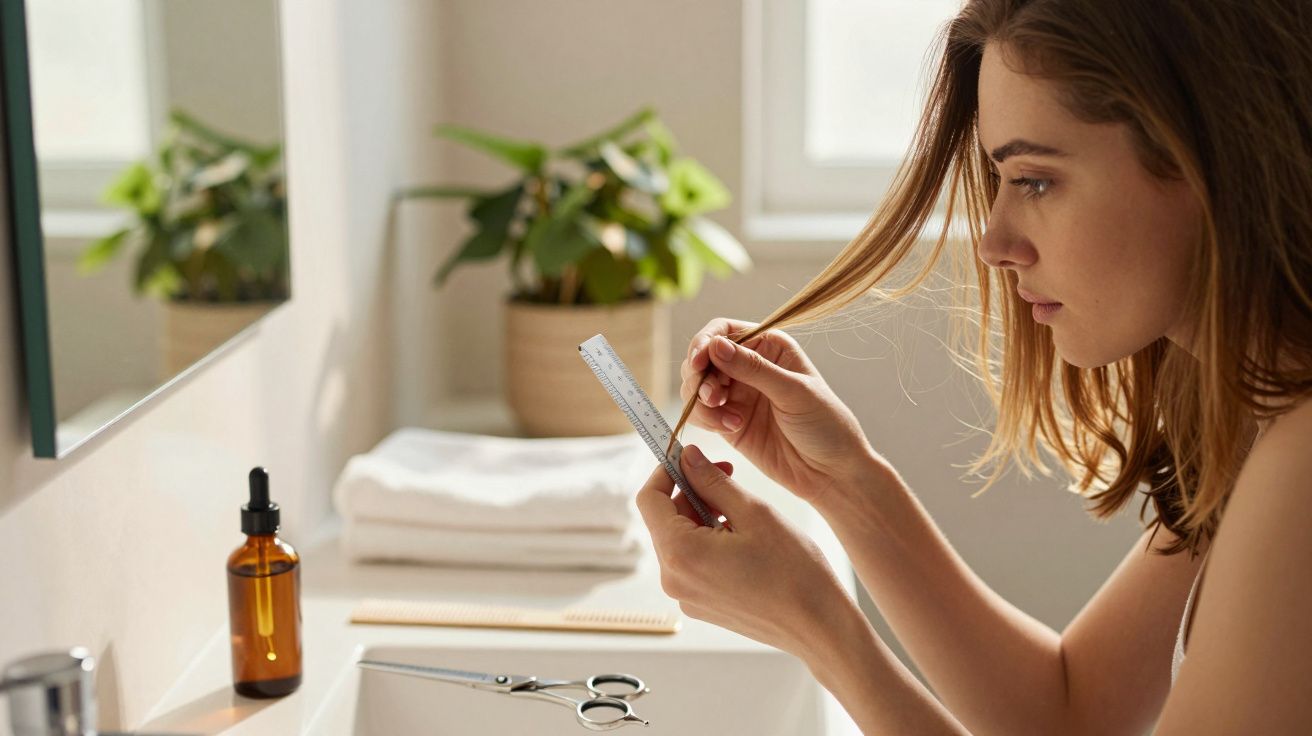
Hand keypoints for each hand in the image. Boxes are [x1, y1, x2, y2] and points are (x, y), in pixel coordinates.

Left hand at [634, 443, 851, 660]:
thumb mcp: (753, 513)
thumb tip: (688, 457)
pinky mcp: (701, 605)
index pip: (649, 499)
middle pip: (664, 520)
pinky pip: (693, 563)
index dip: (665, 471)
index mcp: (681, 554)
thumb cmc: (794, 572)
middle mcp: (674, 580)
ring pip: (680, 540)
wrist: (819, 627)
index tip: (687, 457)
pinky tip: (742, 539)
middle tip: (727, 474)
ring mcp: (686, 597)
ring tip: (742, 512)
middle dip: (690, 492)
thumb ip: (712, 482)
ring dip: (702, 516)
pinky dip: (708, 541)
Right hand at [679, 318, 883, 505]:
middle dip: (700, 375)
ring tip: (726, 419)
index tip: (699, 363)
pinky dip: (706, 419)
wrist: (831, 472)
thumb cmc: (826, 425)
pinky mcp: (728, 422)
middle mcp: (749, 366)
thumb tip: (715, 345)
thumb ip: (754, 369)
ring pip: (696, 385)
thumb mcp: (794, 392)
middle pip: (703, 357)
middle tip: (712, 397)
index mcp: (769, 347)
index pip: (724, 330)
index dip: (705, 342)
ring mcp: (737, 394)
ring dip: (701, 399)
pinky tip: (731, 428)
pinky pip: (701, 413)